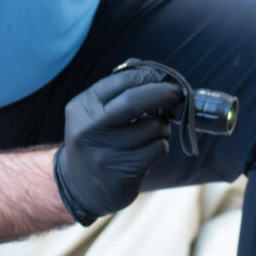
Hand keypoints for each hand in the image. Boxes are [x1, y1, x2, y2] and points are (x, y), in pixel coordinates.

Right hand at [52, 67, 184, 223]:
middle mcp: (91, 128)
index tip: (162, 76)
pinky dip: (160, 146)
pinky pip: (159, 148)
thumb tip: (149, 69)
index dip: (148, 76)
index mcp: (83, 107)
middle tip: (177, 92)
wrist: (79, 186)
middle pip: (136, 100)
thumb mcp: (93, 113)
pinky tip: (147, 151)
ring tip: (151, 132)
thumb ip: (117, 90)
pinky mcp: (125, 171)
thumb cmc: (96, 140)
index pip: (122, 80)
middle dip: (164, 93)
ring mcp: (107, 152)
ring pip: (154, 126)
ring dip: (162, 126)